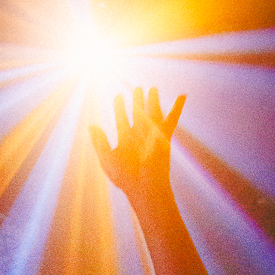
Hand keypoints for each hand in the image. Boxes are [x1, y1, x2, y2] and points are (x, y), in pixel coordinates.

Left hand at [90, 87, 184, 202]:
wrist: (144, 186)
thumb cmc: (125, 177)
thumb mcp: (107, 158)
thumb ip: (100, 142)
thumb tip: (92, 125)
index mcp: (126, 140)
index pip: (122, 119)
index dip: (119, 107)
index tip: (118, 96)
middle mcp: (139, 136)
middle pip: (138, 114)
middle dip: (137, 101)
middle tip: (137, 89)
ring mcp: (152, 135)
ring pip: (153, 113)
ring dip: (153, 100)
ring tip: (152, 88)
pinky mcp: (165, 137)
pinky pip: (172, 119)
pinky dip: (178, 107)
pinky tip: (183, 95)